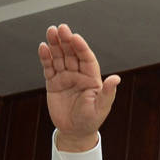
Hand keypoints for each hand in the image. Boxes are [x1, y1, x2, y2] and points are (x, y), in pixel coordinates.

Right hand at [38, 24, 119, 150]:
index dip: (81, 48)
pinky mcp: (53, 83)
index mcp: (92, 78)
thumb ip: (107, 92)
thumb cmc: (91, 119)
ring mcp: (65, 77)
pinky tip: (43, 47)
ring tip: (51, 31)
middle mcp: (78, 75)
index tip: (75, 37)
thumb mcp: (101, 107)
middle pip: (72, 54)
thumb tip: (116, 78)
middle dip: (67, 41)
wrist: (75, 131)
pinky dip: (45, 57)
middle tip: (61, 28)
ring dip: (55, 45)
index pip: (87, 58)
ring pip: (59, 57)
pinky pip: (48, 68)